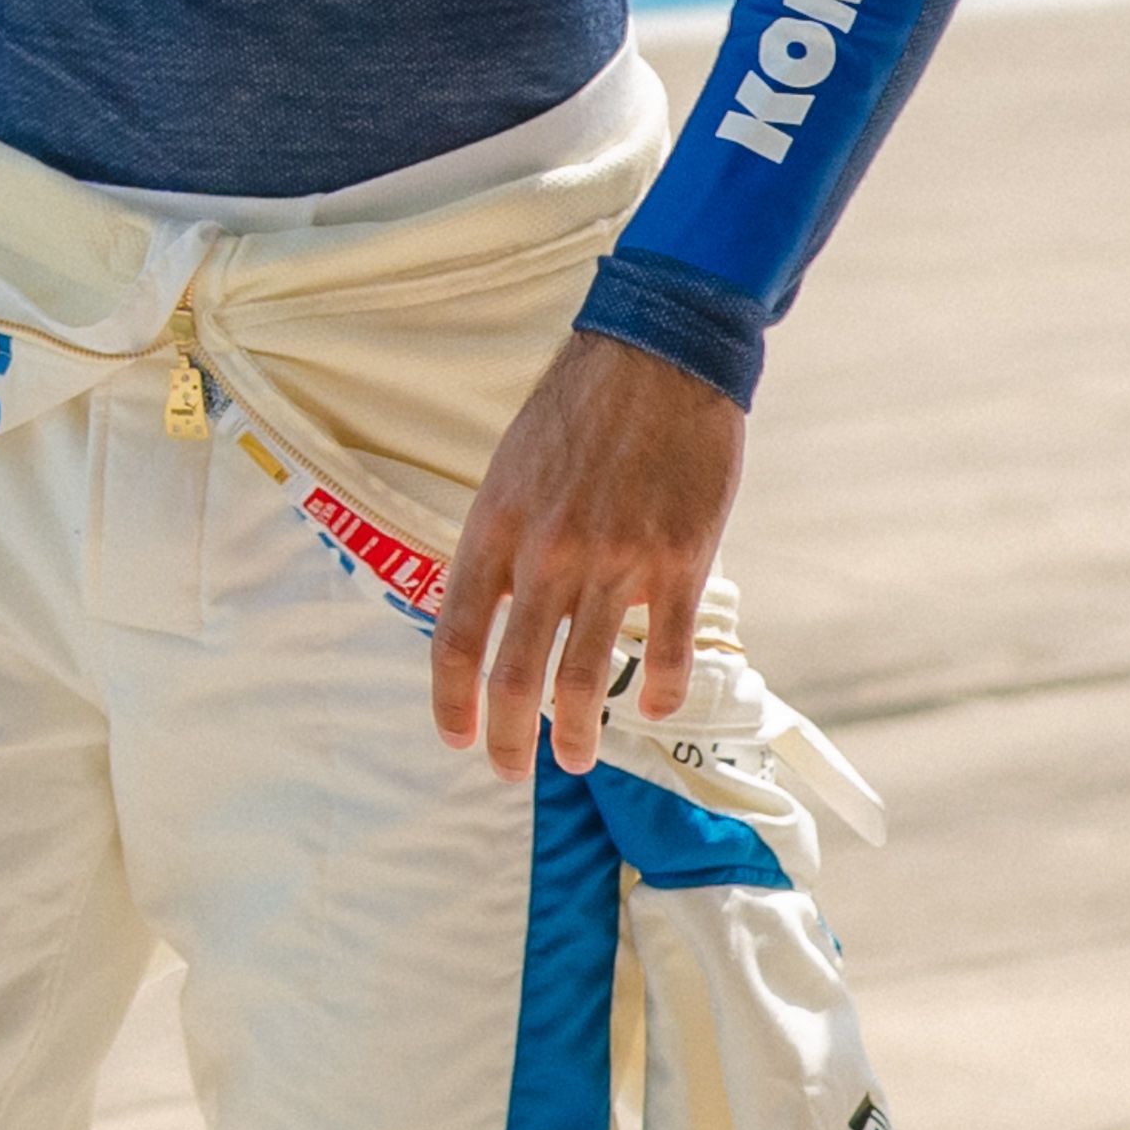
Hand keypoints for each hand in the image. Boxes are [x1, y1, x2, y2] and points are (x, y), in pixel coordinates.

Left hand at [429, 330, 745, 781]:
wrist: (656, 360)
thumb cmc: (575, 412)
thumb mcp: (509, 471)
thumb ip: (499, 542)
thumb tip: (488, 608)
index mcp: (494, 529)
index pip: (455, 635)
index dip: (449, 698)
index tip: (453, 736)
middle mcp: (547, 554)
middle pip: (514, 673)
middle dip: (506, 736)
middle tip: (507, 769)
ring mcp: (616, 562)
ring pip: (587, 676)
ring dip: (578, 731)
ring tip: (576, 758)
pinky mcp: (679, 561)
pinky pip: (667, 649)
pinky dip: (659, 690)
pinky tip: (653, 711)